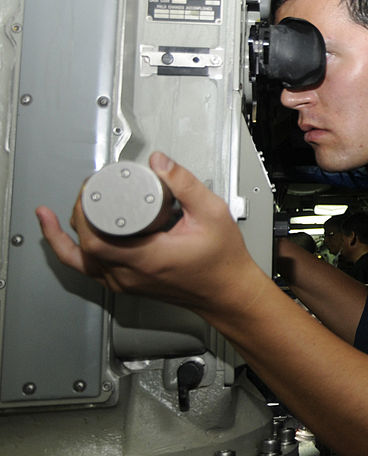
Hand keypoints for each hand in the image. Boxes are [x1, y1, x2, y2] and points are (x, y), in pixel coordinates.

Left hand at [35, 151, 264, 318]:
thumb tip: (159, 163)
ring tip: (51, 216)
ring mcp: (126, 283)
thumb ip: (186, 184)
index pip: (94, 239)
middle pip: (82, 247)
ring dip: (63, 238)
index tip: (90, 189)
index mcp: (147, 259)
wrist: (228, 292)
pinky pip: (91, 270)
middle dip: (76, 215)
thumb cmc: (223, 262)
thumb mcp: (212, 213)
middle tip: (86, 190)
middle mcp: (130, 276)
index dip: (82, 212)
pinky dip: (75, 254)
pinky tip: (69, 240)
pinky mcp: (128, 285)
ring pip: (80, 262)